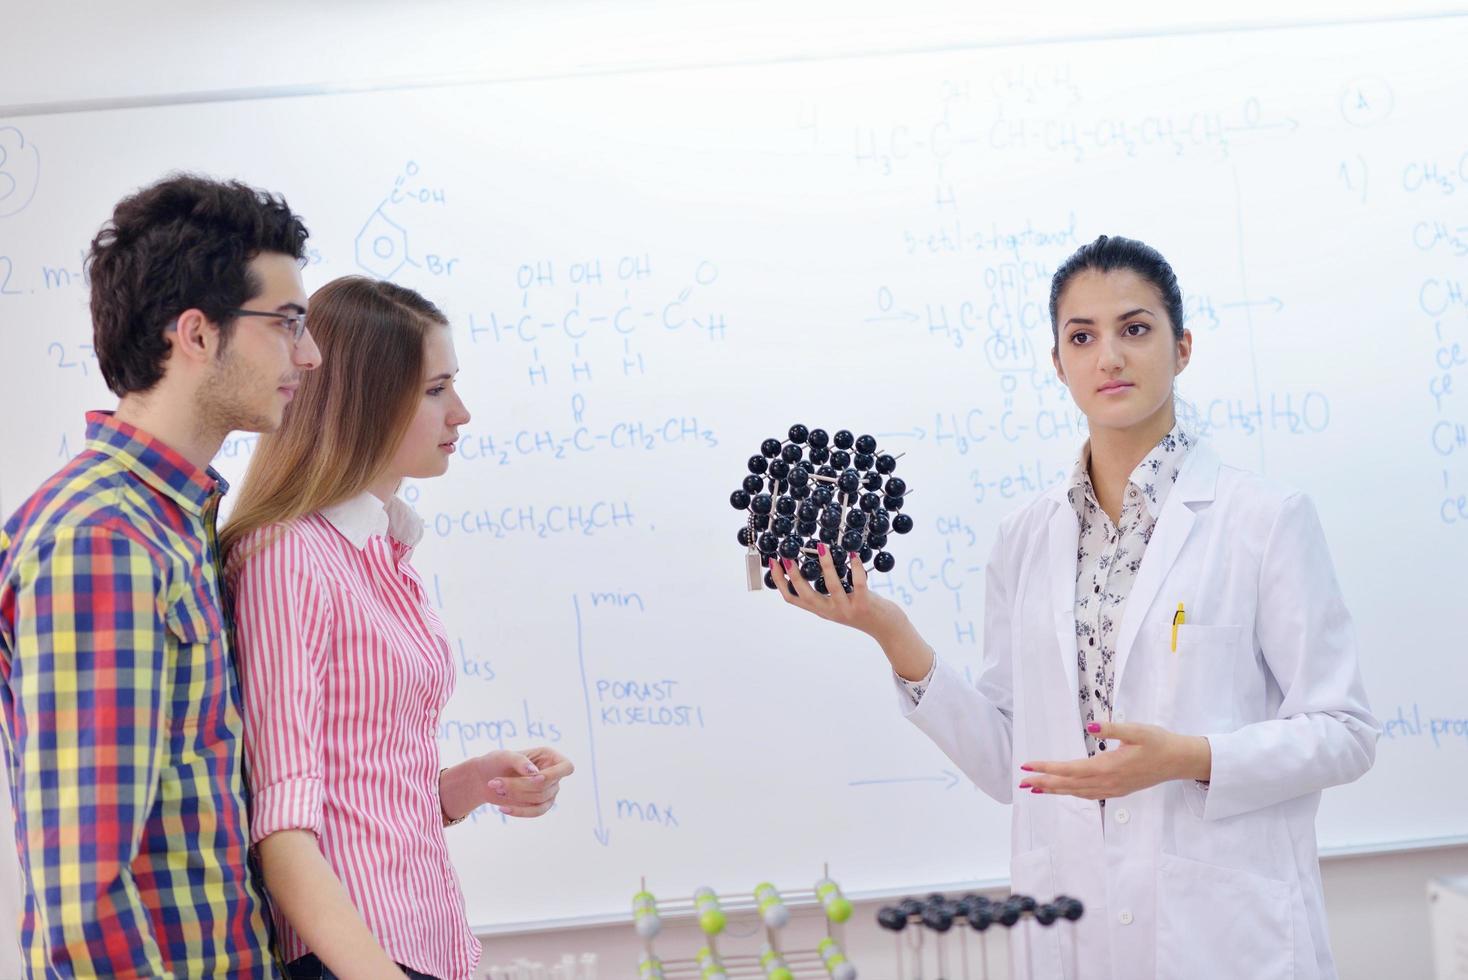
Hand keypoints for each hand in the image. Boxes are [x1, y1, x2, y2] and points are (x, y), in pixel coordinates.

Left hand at [469, 747, 574, 817]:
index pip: (566, 768)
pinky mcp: (539, 805)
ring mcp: (548, 791)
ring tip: (496, 788)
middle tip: (495, 781)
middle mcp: (552, 774)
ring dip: (516, 796)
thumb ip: (519, 760)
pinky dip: (519, 811)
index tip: (535, 777)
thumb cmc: (496, 762)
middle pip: (546, 786)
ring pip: (540, 800)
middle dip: (520, 786)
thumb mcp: (504, 756)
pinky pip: (536, 812)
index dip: (554, 775)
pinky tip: (502, 808)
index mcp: (549, 757)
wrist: (484, 779)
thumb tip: (534, 773)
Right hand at [766, 545, 908, 639]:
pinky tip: (853, 555)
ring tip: (822, 548)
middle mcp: (831, 611)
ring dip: (825, 566)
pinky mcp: (864, 605)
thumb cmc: (864, 612)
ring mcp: (847, 609)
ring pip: (832, 586)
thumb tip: (817, 566)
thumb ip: (828, 593)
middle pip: (805, 594)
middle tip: (787, 556)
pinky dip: (855, 568)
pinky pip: (858, 583)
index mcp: (822, 610)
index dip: (780, 582)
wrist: (888, 630)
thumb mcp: (840, 604)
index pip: (793, 599)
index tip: (774, 564)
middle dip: (794, 575)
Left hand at [1018, 722, 1210, 799]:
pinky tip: (1064, 791)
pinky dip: (1072, 794)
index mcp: (1109, 766)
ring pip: (1078, 793)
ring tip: (1035, 789)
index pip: (1070, 769)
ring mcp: (1113, 789)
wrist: (1179, 761)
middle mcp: (1108, 782)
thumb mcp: (1137, 730)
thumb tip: (1091, 726)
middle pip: (1069, 785)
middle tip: (1022, 782)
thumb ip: (1112, 729)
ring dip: (1055, 791)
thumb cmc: (1158, 742)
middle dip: (1044, 783)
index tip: (1028, 766)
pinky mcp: (1119, 791)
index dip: (1048, 768)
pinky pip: (1089, 795)